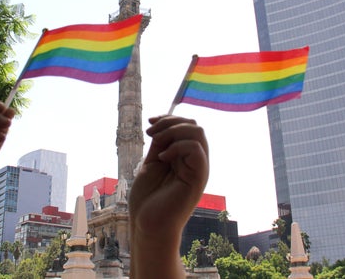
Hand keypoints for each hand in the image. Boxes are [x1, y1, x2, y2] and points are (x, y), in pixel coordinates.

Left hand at [129, 115, 208, 241]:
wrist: (147, 225)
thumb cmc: (148, 199)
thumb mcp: (152, 163)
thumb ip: (161, 144)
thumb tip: (164, 125)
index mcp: (185, 158)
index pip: (187, 126)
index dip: (169, 118)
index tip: (149, 122)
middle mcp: (194, 162)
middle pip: (194, 125)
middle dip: (171, 121)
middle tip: (150, 133)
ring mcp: (197, 169)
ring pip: (198, 132)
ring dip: (173, 131)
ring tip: (155, 143)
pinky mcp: (197, 179)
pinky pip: (196, 149)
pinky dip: (177, 146)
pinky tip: (162, 158)